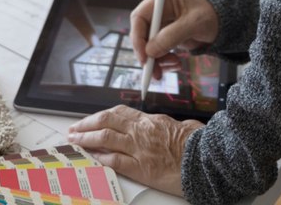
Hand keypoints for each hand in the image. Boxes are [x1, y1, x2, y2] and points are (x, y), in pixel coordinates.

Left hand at [67, 105, 202, 196]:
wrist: (206, 160)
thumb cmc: (198, 144)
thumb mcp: (181, 126)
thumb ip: (165, 125)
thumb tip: (160, 125)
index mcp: (150, 120)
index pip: (118, 113)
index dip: (100, 115)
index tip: (90, 119)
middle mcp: (141, 131)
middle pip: (106, 121)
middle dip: (86, 124)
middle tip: (74, 128)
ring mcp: (139, 149)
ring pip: (105, 138)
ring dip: (87, 139)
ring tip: (75, 140)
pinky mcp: (141, 167)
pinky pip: (115, 160)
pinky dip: (101, 157)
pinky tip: (92, 156)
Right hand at [132, 0, 217, 78]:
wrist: (225, 26)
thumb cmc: (213, 17)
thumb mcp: (194, 24)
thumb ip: (171, 36)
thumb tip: (150, 51)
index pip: (140, 16)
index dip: (138, 36)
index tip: (144, 56)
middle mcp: (160, 9)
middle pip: (142, 33)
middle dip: (147, 53)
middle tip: (153, 70)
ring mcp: (162, 23)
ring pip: (149, 45)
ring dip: (156, 60)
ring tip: (173, 66)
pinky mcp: (166, 35)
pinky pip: (158, 51)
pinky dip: (163, 61)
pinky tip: (175, 64)